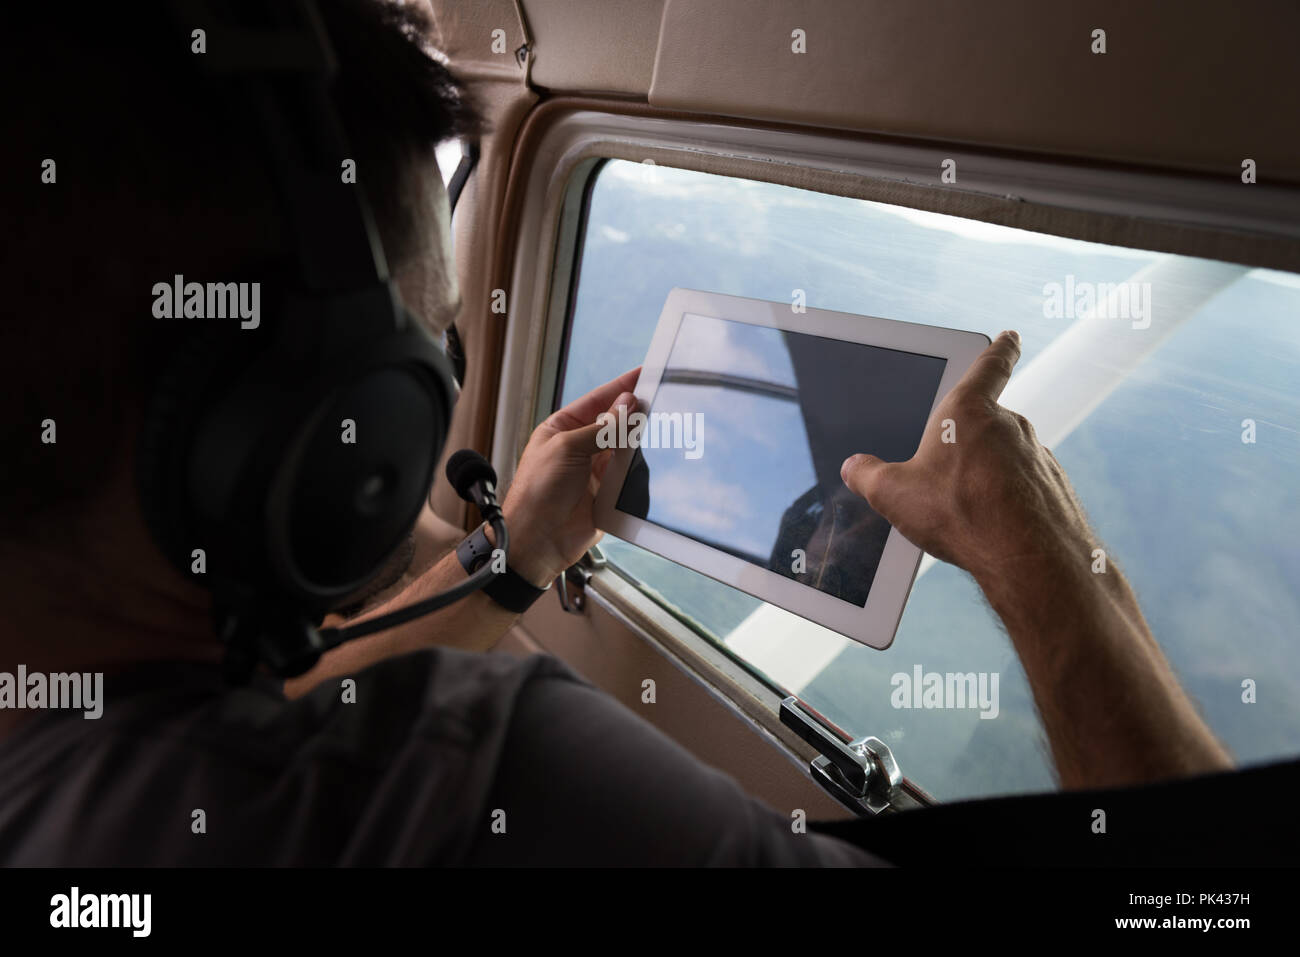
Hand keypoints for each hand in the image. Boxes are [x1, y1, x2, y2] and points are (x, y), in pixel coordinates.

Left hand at [497, 368, 640, 586]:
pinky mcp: (609, 492)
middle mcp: (580, 446)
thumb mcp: (567, 448)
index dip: (621, 386)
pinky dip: (641, 466)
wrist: (538, 540)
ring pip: (626, 447)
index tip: (644, 373)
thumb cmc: (537, 493)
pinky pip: (631, 474)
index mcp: (563, 428)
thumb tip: (627, 403)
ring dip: (640, 439)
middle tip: (661, 399)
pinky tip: (653, 457)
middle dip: (635, 412)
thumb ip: (601, 428)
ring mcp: (595, 469)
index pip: (597, 400)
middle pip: (615, 422)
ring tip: (661, 426)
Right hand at [840, 330, 1091, 577]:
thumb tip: (853, 467)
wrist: (1029, 559)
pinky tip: (994, 527)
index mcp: (969, 411)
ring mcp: (1037, 455)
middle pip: (989, 422)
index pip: (989, 366)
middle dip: (970, 443)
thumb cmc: (961, 515)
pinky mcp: (1053, 487)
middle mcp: (1010, 425)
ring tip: (968, 511)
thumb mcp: (894, 495)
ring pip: (1007, 457)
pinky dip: (1011, 500)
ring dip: (991, 475)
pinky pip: (1026, 486)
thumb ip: (869, 476)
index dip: (999, 349)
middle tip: (949, 473)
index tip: (1011, 336)